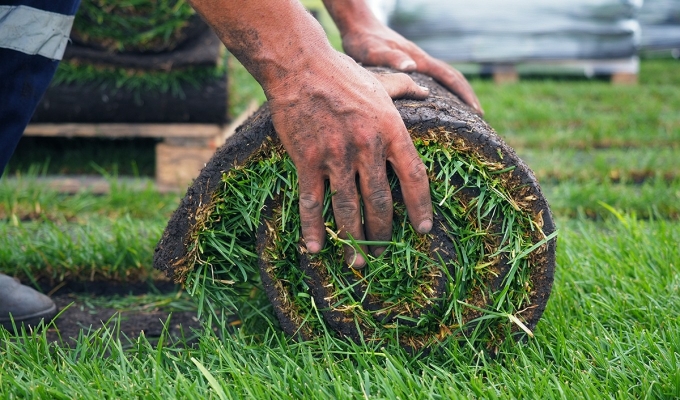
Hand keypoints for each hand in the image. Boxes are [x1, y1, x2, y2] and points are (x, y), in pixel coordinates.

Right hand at [267, 51, 432, 266]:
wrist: (299, 67)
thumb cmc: (342, 73)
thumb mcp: (380, 80)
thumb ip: (405, 89)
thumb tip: (427, 90)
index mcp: (390, 130)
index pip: (414, 177)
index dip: (421, 206)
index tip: (423, 228)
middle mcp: (367, 147)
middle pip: (381, 201)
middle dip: (384, 232)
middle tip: (384, 250)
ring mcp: (336, 156)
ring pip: (348, 208)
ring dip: (354, 240)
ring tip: (359, 262)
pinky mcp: (307, 160)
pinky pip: (312, 201)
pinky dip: (313, 227)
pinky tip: (316, 248)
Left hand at [341, 23, 483, 114]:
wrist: (358, 26)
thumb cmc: (363, 41)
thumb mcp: (372, 51)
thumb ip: (390, 57)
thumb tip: (411, 67)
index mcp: (418, 59)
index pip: (448, 76)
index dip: (463, 93)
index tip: (476, 110)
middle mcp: (421, 60)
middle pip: (452, 77)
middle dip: (467, 95)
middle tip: (479, 117)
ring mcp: (416, 62)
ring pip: (443, 78)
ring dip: (456, 94)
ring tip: (464, 114)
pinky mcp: (409, 66)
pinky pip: (432, 80)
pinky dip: (441, 91)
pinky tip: (437, 104)